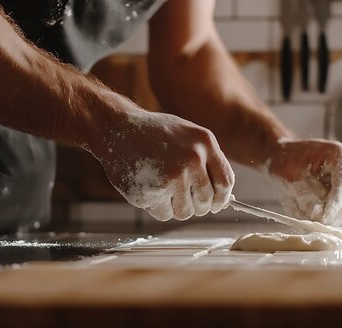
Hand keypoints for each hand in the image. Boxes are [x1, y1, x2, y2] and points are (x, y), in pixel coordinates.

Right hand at [89, 109, 234, 220]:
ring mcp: (172, 177)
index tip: (215, 204)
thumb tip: (222, 195)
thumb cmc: (155, 133)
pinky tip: (150, 189)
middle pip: (206, 201)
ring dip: (176, 207)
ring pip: (186, 212)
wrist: (117, 128)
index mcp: (205, 143)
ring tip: (163, 190)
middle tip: (184, 198)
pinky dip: (158, 208)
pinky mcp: (152, 191)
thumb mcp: (188, 135)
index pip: (225, 182)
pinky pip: (165, 214)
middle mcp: (192, 159)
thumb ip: (207, 159)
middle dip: (197, 206)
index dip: (221, 199)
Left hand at [266, 138, 341, 226]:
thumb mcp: (291, 176)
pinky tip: (313, 220)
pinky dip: (330, 220)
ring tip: (308, 220)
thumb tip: (317, 215)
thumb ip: (305, 194)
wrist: (287, 157)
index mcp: (340, 155)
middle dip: (332, 216)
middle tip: (313, 226)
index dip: (334, 205)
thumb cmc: (287, 161)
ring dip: (330, 220)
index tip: (323, 220)